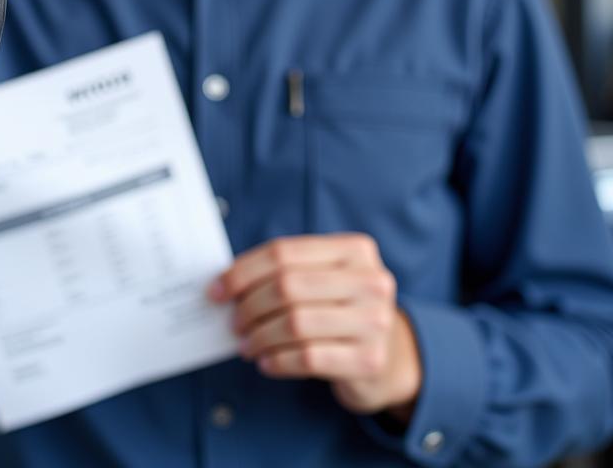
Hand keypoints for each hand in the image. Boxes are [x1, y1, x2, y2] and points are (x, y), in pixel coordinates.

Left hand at [208, 234, 421, 419]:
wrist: (394, 356)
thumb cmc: (343, 309)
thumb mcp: (325, 279)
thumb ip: (286, 272)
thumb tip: (225, 284)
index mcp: (355, 249)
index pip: (284, 253)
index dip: (243, 271)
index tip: (217, 289)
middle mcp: (370, 280)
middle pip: (287, 286)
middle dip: (249, 306)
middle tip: (233, 322)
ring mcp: (374, 321)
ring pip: (295, 323)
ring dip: (259, 336)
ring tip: (247, 345)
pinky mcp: (369, 359)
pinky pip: (308, 358)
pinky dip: (277, 361)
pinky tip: (266, 362)